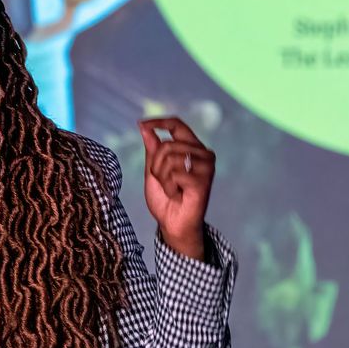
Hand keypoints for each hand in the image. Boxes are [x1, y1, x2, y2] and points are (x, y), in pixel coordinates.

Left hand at [138, 116, 214, 260]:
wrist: (173, 225)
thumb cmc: (165, 199)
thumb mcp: (154, 170)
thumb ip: (152, 149)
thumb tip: (144, 127)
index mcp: (193, 148)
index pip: (177, 125)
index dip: (159, 122)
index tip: (142, 124)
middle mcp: (203, 154)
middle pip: (167, 145)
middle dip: (155, 165)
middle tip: (163, 181)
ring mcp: (206, 167)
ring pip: (170, 159)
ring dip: (162, 178)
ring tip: (171, 189)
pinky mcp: (204, 181)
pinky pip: (175, 174)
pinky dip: (169, 187)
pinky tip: (177, 196)